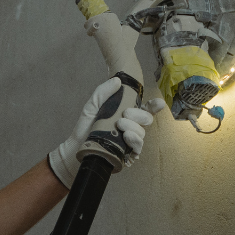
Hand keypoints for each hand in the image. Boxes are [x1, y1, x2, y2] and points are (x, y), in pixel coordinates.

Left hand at [48, 78, 165, 187]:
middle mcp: (131, 127)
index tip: (158, 103)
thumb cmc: (85, 126)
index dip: (154, 106)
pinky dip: (135, 142)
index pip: (145, 109)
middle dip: (138, 115)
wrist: (76, 146)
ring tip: (119, 126)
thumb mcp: (92, 105)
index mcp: (126, 114)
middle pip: (146, 119)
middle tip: (124, 114)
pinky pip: (138, 149)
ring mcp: (129, 141)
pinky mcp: (126, 155)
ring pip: (142, 133)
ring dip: (133, 128)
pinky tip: (127, 138)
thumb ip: (103, 92)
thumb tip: (117, 80)